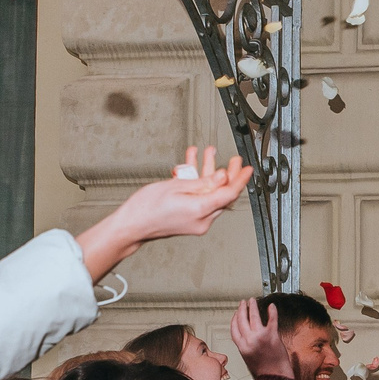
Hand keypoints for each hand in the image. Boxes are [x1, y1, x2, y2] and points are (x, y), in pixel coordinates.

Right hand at [77, 146, 251, 279]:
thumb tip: (221, 177)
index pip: (229, 194)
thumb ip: (202, 182)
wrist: (131, 225)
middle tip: (232, 160)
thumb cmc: (146, 208)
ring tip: (206, 154)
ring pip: (210, 194)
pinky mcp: (190, 219)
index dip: (240, 179)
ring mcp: (197, 221)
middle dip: (226, 173)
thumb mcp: (176, 186)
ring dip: (208, 174)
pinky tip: (191, 168)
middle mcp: (202, 219)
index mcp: (201, 211)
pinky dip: (198, 184)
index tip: (247, 168)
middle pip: (222, 193)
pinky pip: (200, 199)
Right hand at [229, 296, 294, 379]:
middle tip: (243, 303)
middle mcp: (249, 340)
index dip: (234, 319)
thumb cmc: (265, 371)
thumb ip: (247, 346)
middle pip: (242, 320)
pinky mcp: (272, 335)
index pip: (234, 329)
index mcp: (242, 347)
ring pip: (254, 317)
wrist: (276, 377)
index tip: (236, 314)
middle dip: (242, 309)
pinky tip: (271, 306)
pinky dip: (272, 311)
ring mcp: (260, 337)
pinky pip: (272, 319)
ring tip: (253, 301)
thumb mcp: (249, 359)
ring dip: (253, 307)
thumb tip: (248, 337)